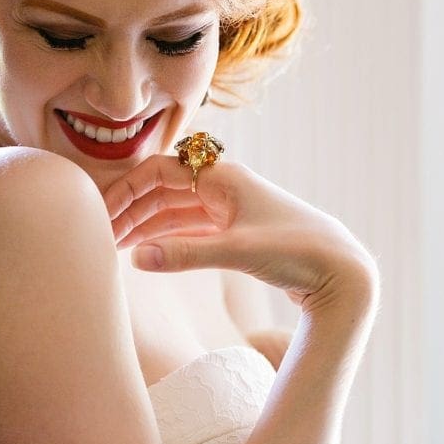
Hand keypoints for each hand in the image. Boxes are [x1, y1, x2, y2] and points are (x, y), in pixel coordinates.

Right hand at [104, 155, 377, 314]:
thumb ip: (185, 255)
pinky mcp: (235, 231)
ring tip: (114, 245)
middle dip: (130, 210)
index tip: (101, 214)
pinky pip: (188, 227)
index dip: (126, 190)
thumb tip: (136, 259)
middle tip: (100, 236)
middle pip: (162, 191)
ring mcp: (229, 209)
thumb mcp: (238, 252)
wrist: (343, 271)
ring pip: (173, 211)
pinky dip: (165, 237)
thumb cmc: (298, 252)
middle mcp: (222, 187)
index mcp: (222, 178)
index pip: (158, 172)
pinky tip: (146, 251)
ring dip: (144, 225)